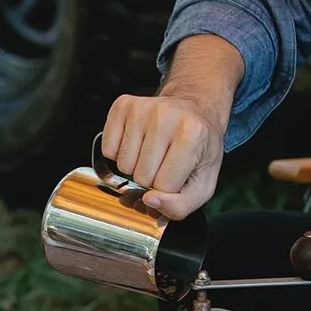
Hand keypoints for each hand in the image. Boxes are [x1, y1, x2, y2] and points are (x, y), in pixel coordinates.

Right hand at [101, 93, 224, 219]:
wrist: (195, 109)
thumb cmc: (199, 149)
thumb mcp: (202, 184)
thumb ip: (180, 205)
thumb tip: (149, 200)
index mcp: (192, 134)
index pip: (164, 186)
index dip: (169, 187)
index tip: (179, 171)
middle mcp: (166, 116)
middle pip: (141, 176)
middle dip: (152, 178)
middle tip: (165, 161)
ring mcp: (142, 108)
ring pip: (123, 165)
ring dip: (135, 166)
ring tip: (152, 151)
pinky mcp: (123, 105)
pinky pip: (108, 150)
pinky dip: (119, 154)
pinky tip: (137, 143)